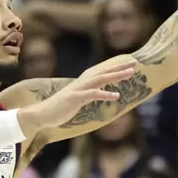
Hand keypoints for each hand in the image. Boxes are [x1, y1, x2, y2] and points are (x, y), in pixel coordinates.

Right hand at [18, 58, 137, 133]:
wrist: (42, 114)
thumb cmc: (60, 108)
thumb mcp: (77, 99)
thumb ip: (87, 94)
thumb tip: (97, 94)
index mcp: (83, 82)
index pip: (102, 71)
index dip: (116, 66)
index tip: (129, 63)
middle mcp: (82, 82)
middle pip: (104, 71)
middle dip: (120, 67)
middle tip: (135, 63)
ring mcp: (78, 89)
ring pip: (100, 79)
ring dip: (116, 75)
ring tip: (130, 73)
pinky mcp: (75, 98)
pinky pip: (92, 95)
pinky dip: (105, 94)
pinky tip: (116, 95)